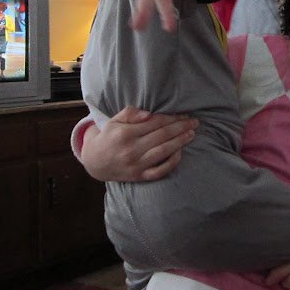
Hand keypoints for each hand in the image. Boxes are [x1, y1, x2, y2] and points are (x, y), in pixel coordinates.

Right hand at [80, 106, 197, 181]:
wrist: (95, 162)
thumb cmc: (109, 137)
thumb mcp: (114, 120)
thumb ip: (131, 113)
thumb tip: (149, 114)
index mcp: (125, 133)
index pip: (155, 123)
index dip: (172, 118)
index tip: (184, 114)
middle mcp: (131, 149)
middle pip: (162, 136)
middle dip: (181, 128)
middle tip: (194, 122)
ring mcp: (136, 164)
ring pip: (163, 152)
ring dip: (180, 142)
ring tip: (191, 134)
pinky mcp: (139, 176)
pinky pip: (159, 171)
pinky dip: (171, 162)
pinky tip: (180, 152)